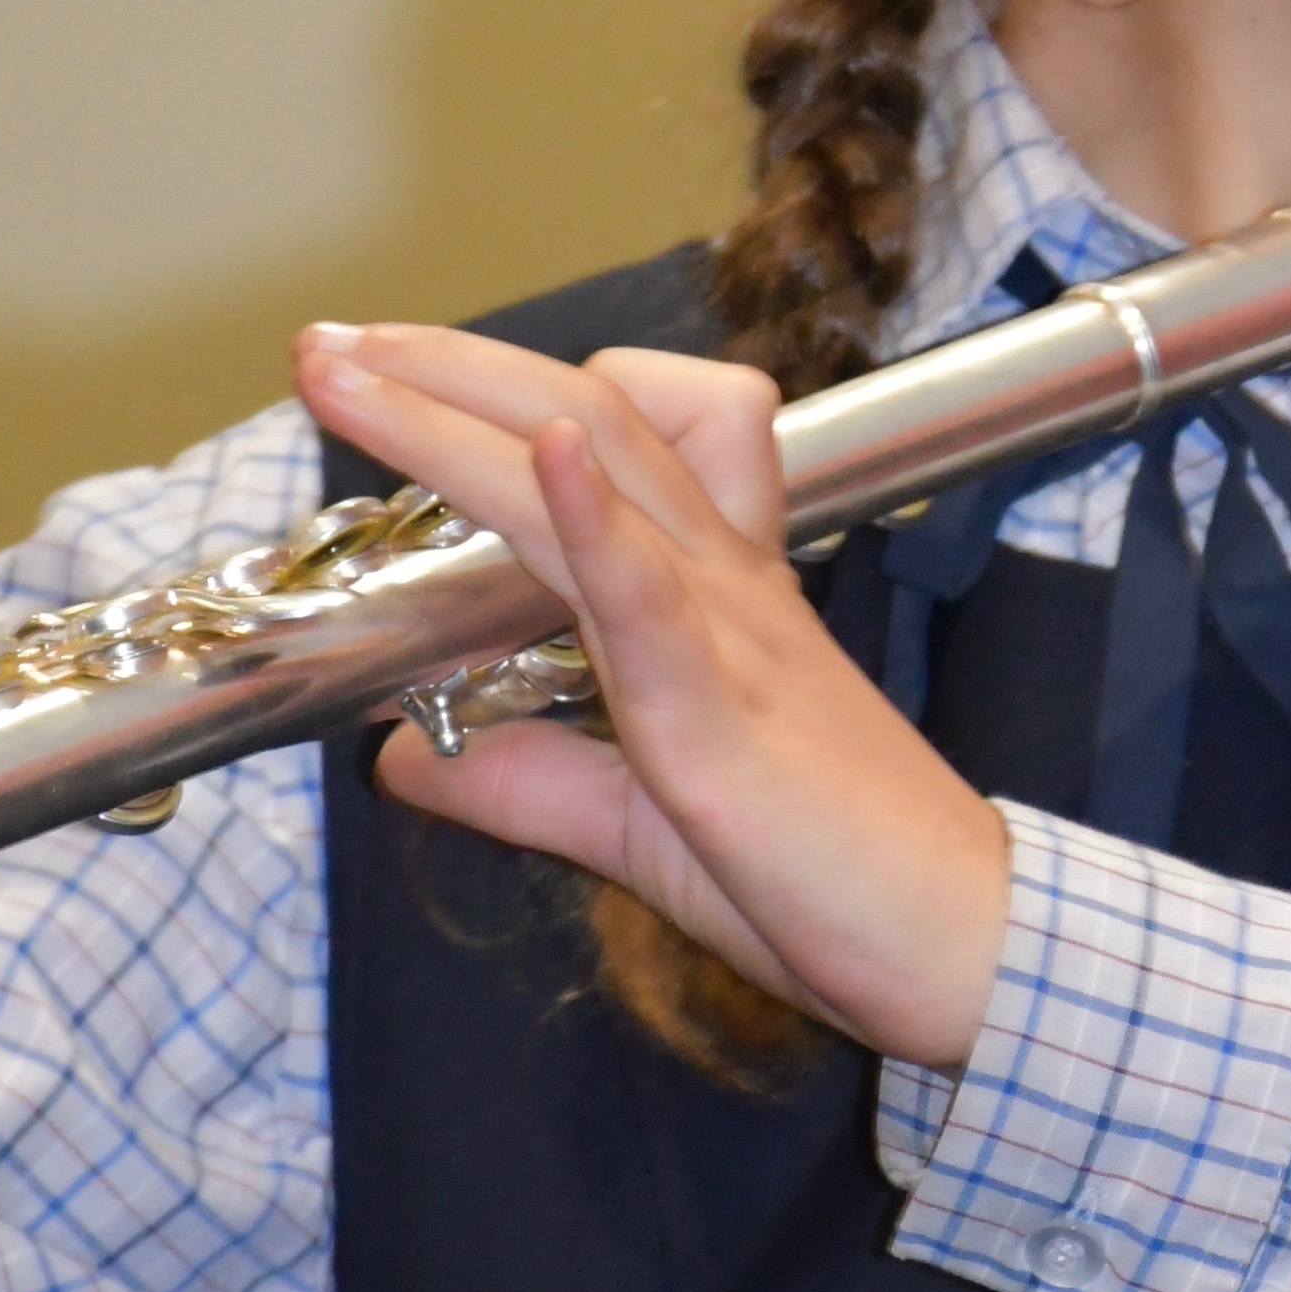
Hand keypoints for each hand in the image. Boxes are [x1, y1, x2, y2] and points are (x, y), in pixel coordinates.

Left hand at [296, 325, 1011, 1073]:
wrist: (965, 950)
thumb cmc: (832, 889)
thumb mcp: (638, 833)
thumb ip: (527, 783)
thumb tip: (400, 763)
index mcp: (709, 602)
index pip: (599, 448)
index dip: (486, 398)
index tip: (376, 379)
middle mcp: (720, 586)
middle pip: (582, 416)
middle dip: (440, 369)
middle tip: (324, 341)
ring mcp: (728, 636)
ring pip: (594, 471)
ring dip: (458, 409)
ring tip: (353, 366)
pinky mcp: (728, 714)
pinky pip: (656, 594)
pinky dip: (592, 515)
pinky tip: (540, 452)